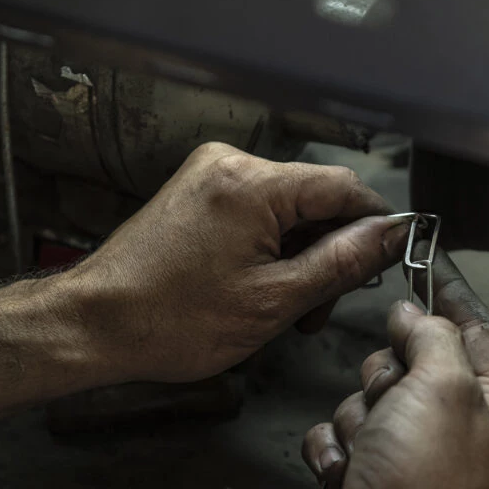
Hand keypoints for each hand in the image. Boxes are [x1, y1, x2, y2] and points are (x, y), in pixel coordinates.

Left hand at [68, 143, 409, 383]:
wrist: (97, 323)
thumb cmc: (172, 319)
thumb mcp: (275, 300)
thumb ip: (342, 263)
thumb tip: (391, 235)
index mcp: (254, 183)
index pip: (345, 187)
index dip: (374, 226)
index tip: (385, 263)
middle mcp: (232, 165)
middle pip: (316, 200)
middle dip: (329, 254)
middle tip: (321, 308)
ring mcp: (211, 177)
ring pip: (288, 211)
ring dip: (300, 258)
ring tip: (288, 310)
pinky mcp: (199, 194)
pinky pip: (258, 215)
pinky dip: (271, 252)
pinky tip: (263, 290)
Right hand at [298, 251, 488, 488]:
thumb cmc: (420, 481)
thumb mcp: (443, 386)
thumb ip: (433, 336)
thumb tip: (415, 313)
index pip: (479, 336)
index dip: (452, 300)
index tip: (427, 267)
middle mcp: (456, 436)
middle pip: (413, 366)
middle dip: (388, 375)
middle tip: (391, 398)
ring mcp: (408, 462)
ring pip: (367, 400)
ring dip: (358, 419)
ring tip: (368, 452)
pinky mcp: (366, 482)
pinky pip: (338, 437)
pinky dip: (334, 452)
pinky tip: (344, 476)